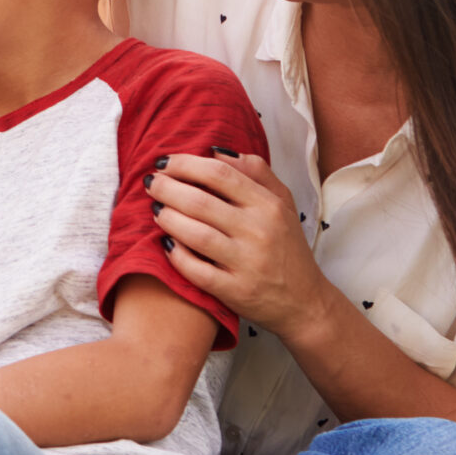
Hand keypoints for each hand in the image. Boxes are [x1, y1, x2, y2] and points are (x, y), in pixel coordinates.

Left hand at [150, 151, 328, 335]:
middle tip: (151, 183)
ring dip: (167, 219)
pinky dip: (176, 255)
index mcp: (268, 205)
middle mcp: (259, 232)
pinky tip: (166, 244)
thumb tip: (216, 152)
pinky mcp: (235, 291)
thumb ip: (256, 171)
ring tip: (155, 210)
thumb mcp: (282, 203)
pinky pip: (196, 271)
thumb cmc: (286, 246)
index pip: (219, 174)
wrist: (305, 302)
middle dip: (166, 188)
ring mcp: (247, 263)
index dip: (185, 164)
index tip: (164, 162)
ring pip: (195, 234)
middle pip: (200, 202)